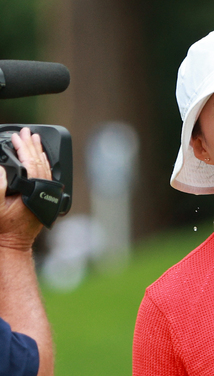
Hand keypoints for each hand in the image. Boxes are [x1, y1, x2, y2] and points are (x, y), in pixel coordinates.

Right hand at [0, 128, 51, 248]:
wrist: (14, 243)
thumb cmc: (5, 227)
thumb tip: (0, 168)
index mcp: (32, 192)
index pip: (30, 163)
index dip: (23, 148)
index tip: (17, 137)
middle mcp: (43, 193)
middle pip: (40, 164)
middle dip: (32, 146)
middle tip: (27, 132)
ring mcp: (46, 197)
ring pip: (46, 170)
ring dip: (39, 153)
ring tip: (35, 139)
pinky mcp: (46, 200)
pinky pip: (48, 178)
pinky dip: (44, 165)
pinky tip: (41, 157)